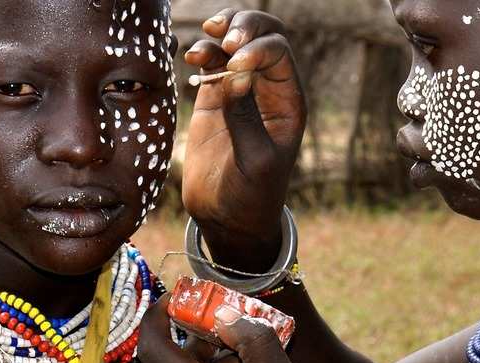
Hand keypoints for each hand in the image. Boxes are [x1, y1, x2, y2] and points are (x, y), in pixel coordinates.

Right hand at [182, 9, 306, 260]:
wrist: (228, 218)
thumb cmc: (252, 196)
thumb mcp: (255, 161)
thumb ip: (245, 118)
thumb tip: (235, 74)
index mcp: (288, 103)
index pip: (278, 53)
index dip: (257, 47)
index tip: (234, 62)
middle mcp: (268, 91)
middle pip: (263, 36)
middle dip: (243, 26)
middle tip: (221, 36)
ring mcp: (240, 93)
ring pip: (236, 44)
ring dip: (220, 34)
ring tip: (200, 47)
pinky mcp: (214, 102)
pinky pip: (211, 64)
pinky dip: (202, 53)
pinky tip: (191, 60)